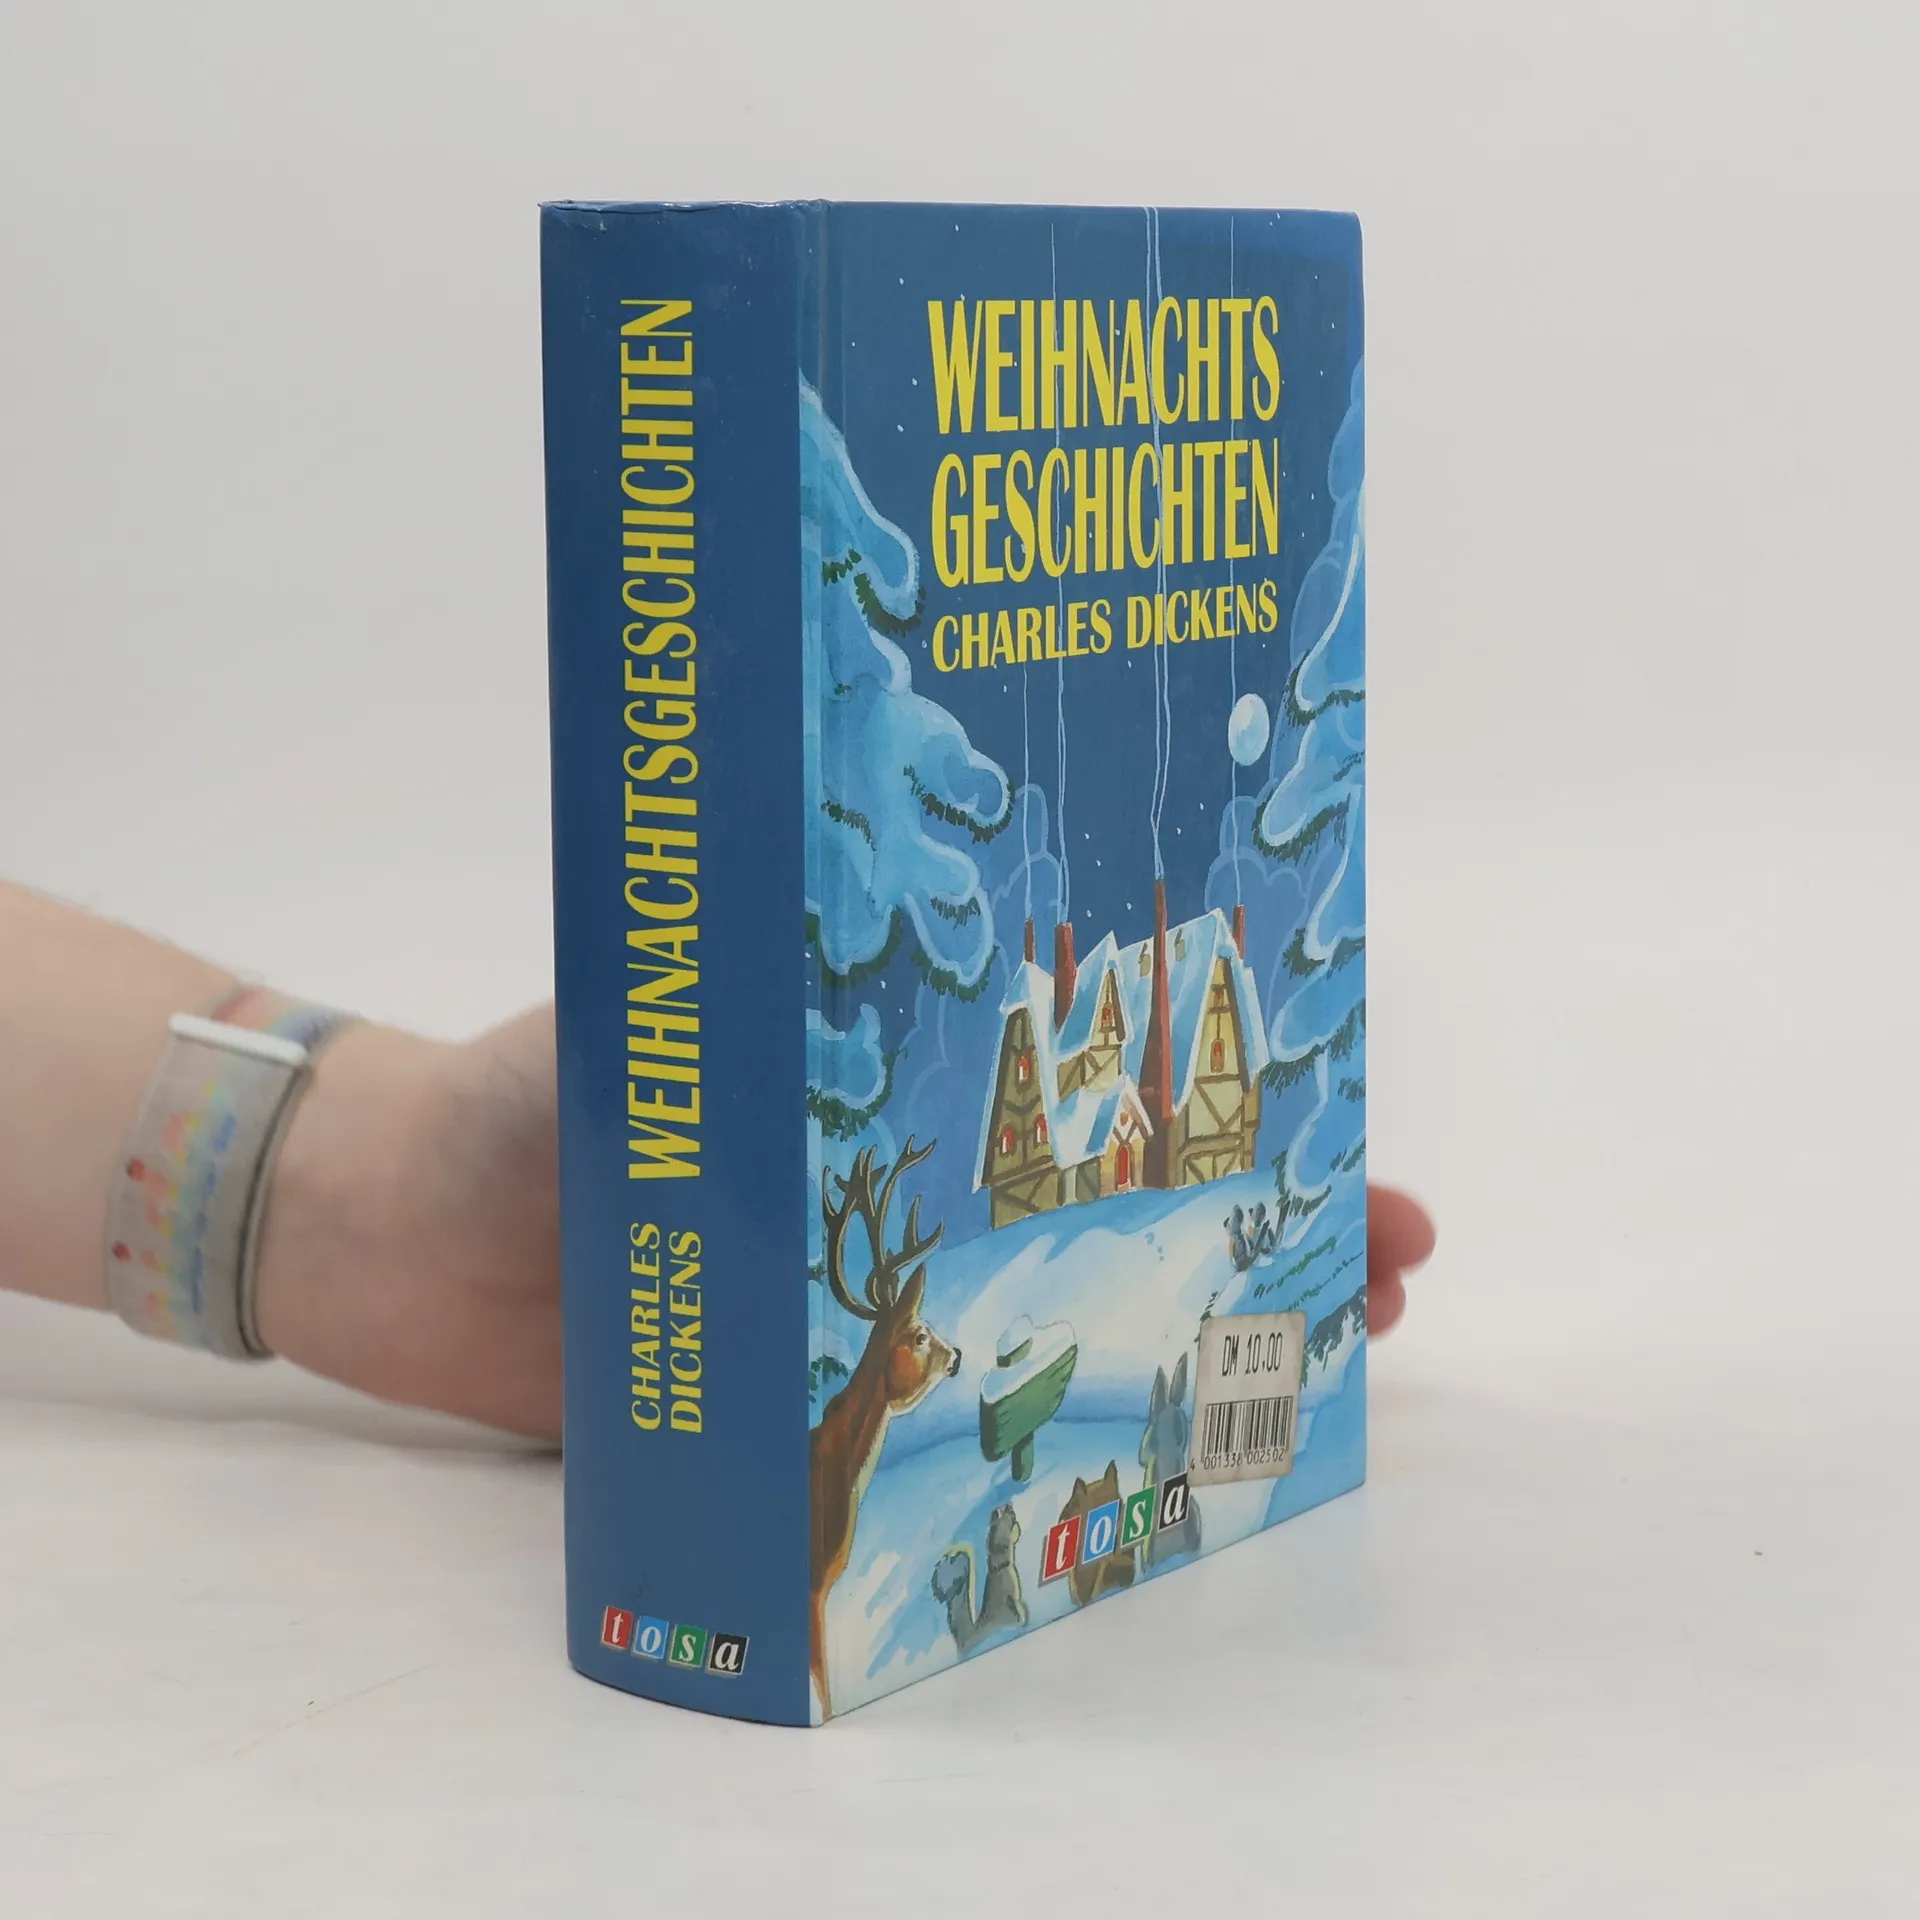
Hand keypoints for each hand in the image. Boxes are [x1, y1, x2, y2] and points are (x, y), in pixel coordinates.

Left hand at [256, 1001, 1434, 1439]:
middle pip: (1113, 1203)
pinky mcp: (809, 1403)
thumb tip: (871, 929)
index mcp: (884, 1077)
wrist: (393, 1230)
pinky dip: (1051, 1442)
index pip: (1084, 1079)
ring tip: (1324, 1357)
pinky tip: (1148, 1464)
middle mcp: (903, 1184)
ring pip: (1063, 1316)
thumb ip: (748, 997)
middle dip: (1258, 1219)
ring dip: (1194, 1329)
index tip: (1335, 1107)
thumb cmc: (519, 1097)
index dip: (1213, 1096)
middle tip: (1391, 1255)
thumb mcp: (656, 1011)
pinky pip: (951, 1427)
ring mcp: (867, 1298)